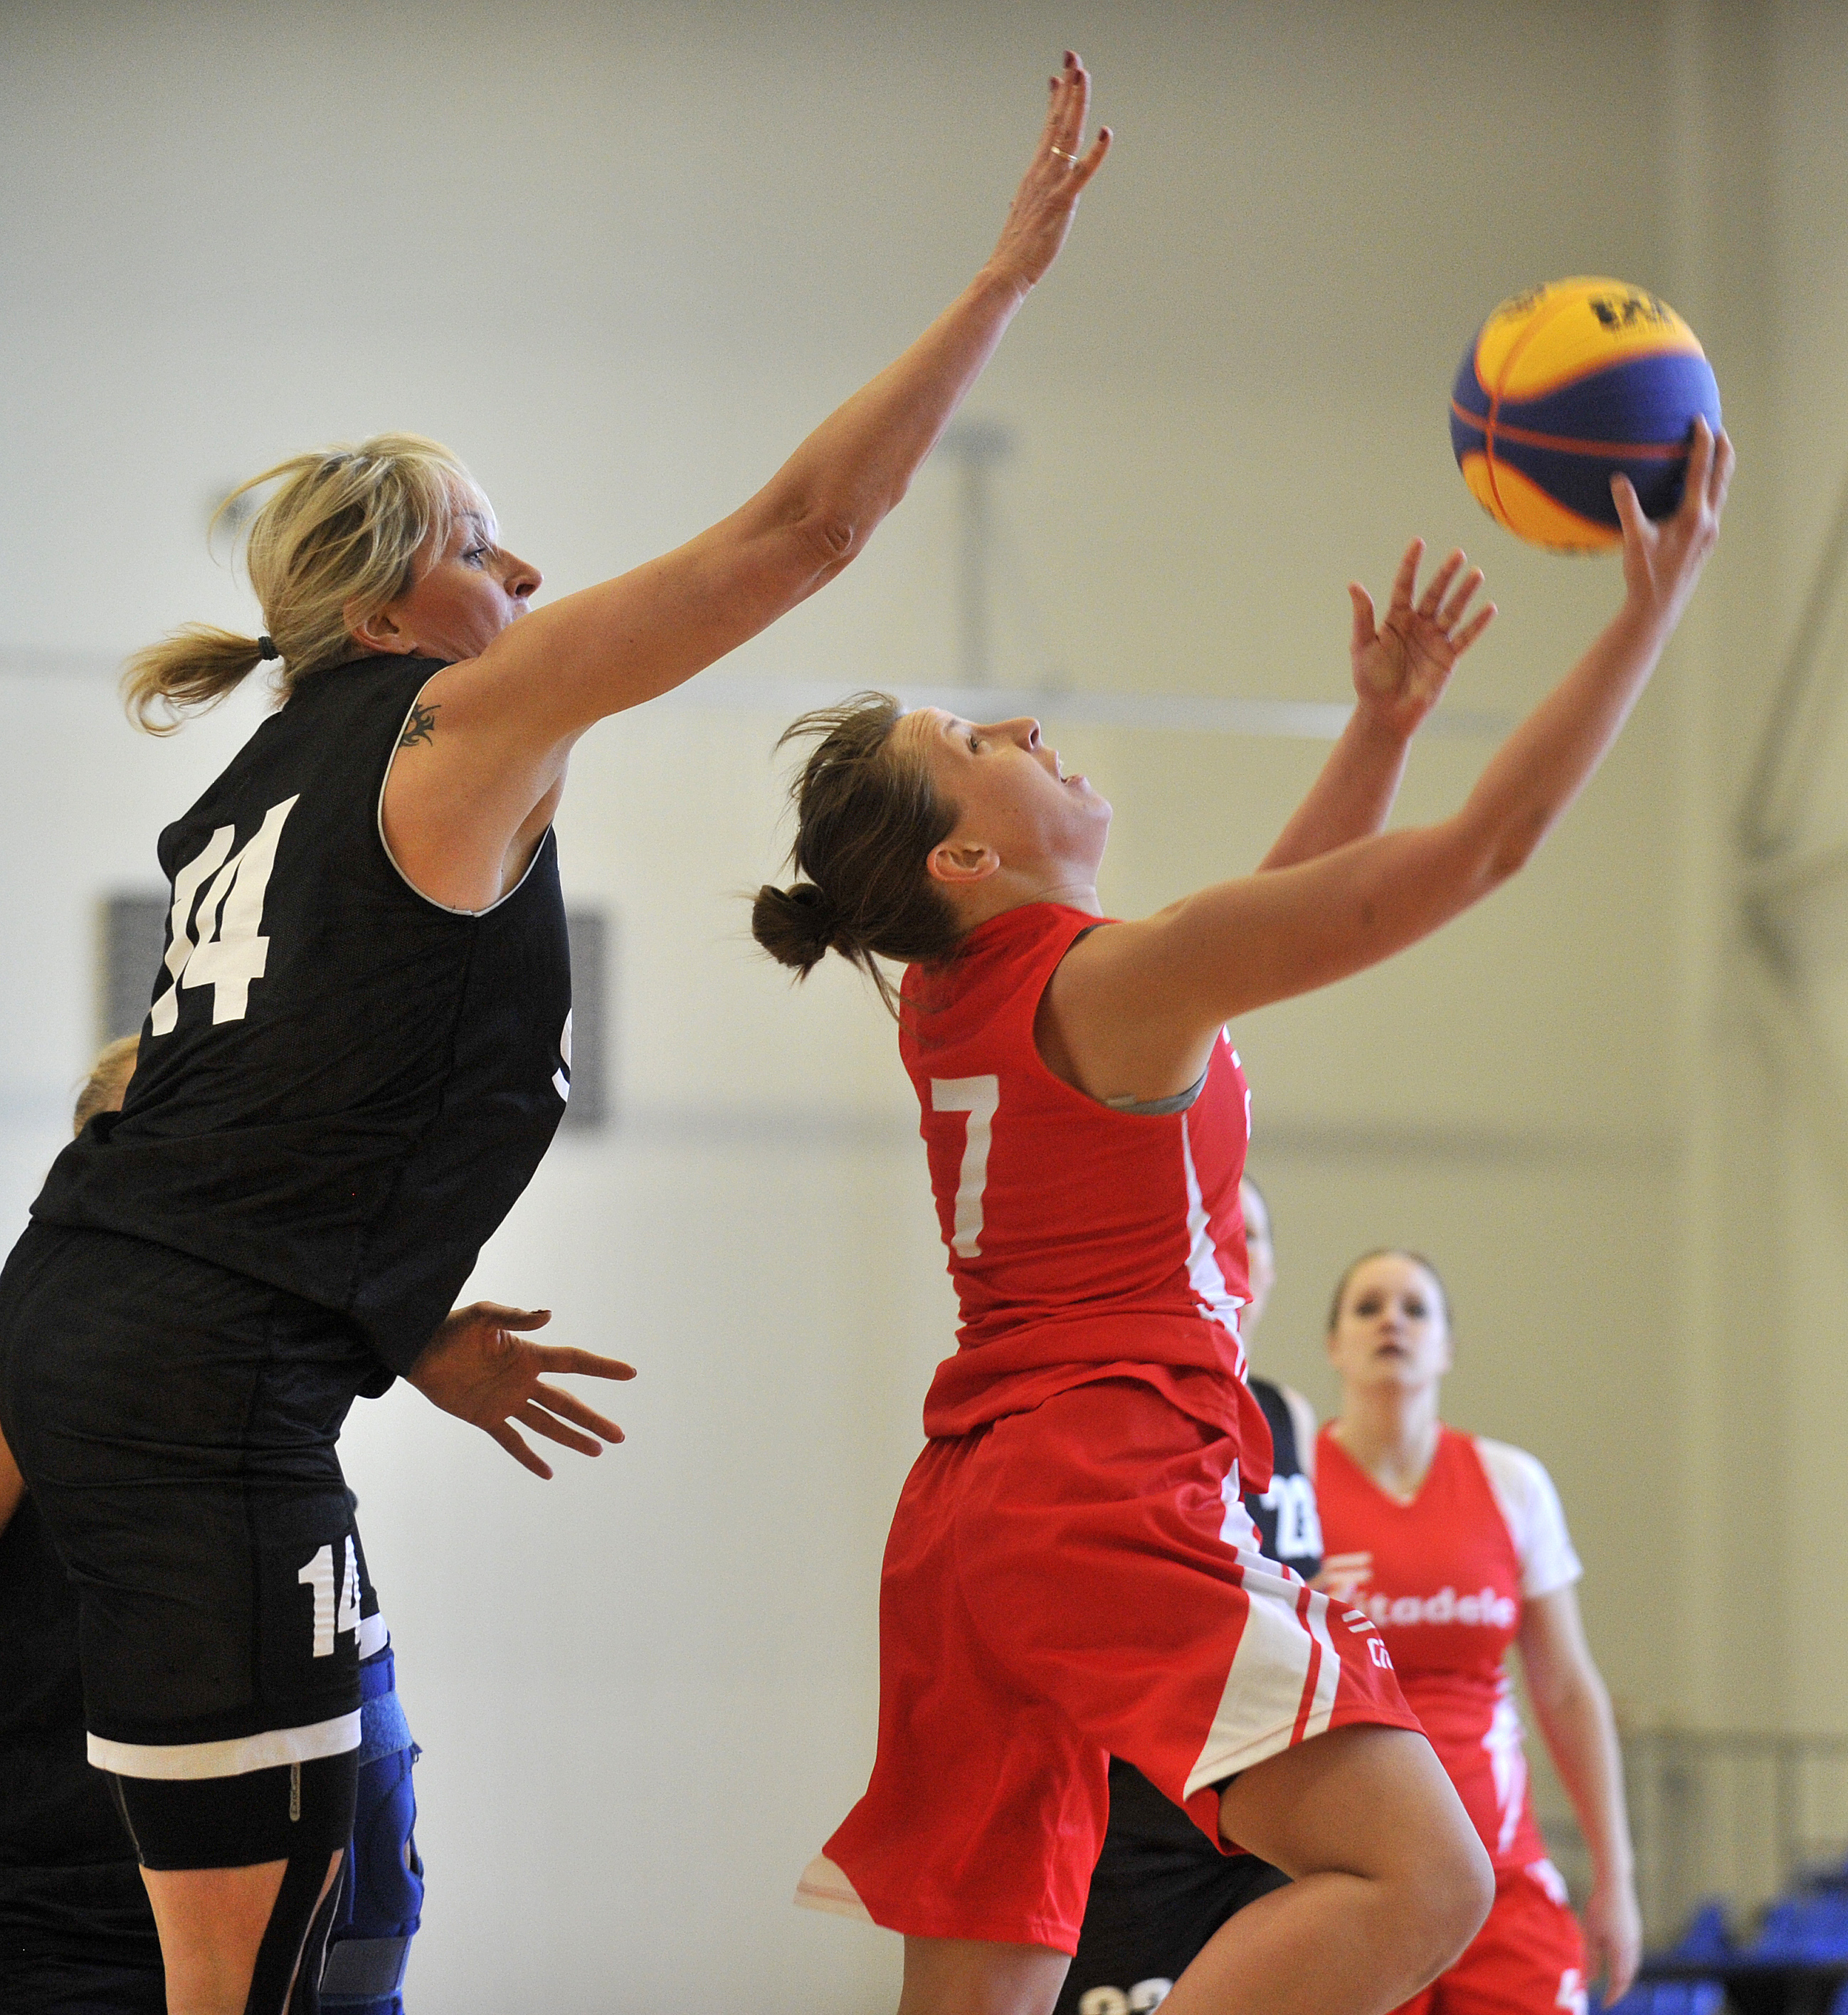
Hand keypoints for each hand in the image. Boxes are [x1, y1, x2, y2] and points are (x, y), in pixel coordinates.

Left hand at [405, 1303, 634, 1479]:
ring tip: (597, 1451)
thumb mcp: (481, 1315)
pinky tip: (548, 1472)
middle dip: (593, 1419)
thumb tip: (548, 1315)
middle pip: (566, 1403)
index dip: (601, 1367)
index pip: (572, 1362)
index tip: (630, 1373)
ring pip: (547, 1424)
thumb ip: (514, 1316)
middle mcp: (522, 1380)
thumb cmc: (449, 1326)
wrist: (415, 1350)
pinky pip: (511, 1441)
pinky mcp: (485, 1417)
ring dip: (571, 1438)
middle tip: (619, 1436)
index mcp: (527, 1354)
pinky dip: (529, 1457)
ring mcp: (506, 1401)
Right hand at [984, 51, 1111, 291]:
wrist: (1005, 272)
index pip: (1047, 129)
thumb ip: (1025, 201)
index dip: (1055, 100)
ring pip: (1066, 136)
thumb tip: (1018, 198)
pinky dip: (1095, 153)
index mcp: (1035, 174)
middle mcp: (1042, 173)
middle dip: (1067, 88)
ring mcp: (1051, 186)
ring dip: (1076, 104)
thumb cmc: (1016, 249)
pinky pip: (1080, 173)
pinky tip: (1106, 133)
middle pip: (1057, 122)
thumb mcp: (1021, 216)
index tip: (1059, 75)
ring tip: (1082, 76)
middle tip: (1073, 56)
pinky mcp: (1061, 204)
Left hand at [1348, 541, 1495, 735]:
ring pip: (1452, 611)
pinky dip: (1477, 624)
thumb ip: (1363, 616)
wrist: (1386, 713)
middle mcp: (1417, 625)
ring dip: (1464, 593)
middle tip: (1457, 554)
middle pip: (1433, 594)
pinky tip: (1489, 608)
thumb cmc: (1369, 681)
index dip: (1410, 565)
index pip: (1404, 586)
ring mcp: (1434, 640)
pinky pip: (1464, 637)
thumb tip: (1354, 584)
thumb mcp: (1362, 646)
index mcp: (1395, 620)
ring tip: (1476, 573)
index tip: (1418, 543)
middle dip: (1445, 575)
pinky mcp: (1447, 657)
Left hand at [1584, 1871, 1642, 2005]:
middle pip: (1628, 1976)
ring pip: (1632, 1966)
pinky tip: (1618, 1963)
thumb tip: (1590, 1979)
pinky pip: (1632, 1955)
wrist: (1615, 1884)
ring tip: (1614, 1984)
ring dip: (1624, 1978)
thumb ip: (1592, 1957)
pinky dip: (1626, 1965)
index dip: (1613, 1995)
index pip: (1619, 1982)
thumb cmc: (1600, 1908)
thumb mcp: (1591, 1933)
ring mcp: (1636, 1939)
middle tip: (1610, 1998)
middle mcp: (1632, 1948)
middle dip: (1620, 1989)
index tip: (1605, 2005)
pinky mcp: (1635, 1930)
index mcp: (1622, 1951)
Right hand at [1613, 416, 1733, 636]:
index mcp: (1693, 515)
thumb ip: (1628, 507)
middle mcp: (1708, 520)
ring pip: (1722, 491)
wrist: (1659, 607)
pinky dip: (1711, 489)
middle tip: (1718, 428)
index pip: (1702, 467)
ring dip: (1720, 469)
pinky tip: (1699, 492)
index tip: (1700, 420)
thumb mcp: (1633, 539)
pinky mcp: (1707, 542)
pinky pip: (1714, 506)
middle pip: (1723, 474)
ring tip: (1715, 454)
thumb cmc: (1645, 575)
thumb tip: (1618, 479)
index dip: (1702, 440)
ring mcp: (1710, 532)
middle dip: (1723, 449)